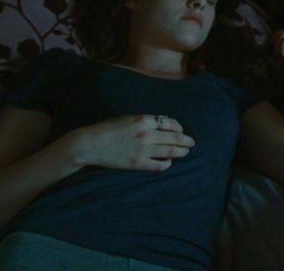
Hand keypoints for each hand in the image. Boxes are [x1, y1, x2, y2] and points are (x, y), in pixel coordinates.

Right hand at [68, 114, 195, 170]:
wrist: (91, 144)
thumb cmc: (108, 129)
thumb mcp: (128, 119)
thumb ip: (145, 122)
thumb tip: (162, 126)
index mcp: (144, 120)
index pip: (170, 123)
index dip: (179, 128)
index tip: (181, 131)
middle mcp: (146, 134)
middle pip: (174, 138)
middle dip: (185, 140)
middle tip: (192, 143)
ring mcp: (143, 149)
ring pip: (170, 151)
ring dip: (181, 152)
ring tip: (186, 152)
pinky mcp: (138, 163)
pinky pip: (159, 164)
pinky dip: (167, 163)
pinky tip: (168, 162)